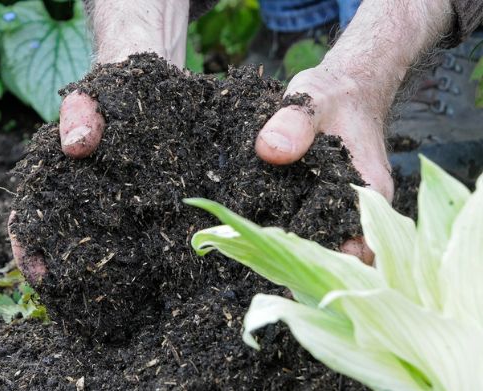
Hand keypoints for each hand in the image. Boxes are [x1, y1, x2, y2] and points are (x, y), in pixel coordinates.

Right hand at [8, 0, 189, 281]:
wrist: (144, 91)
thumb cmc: (107, 95)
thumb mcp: (90, 98)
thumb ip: (80, 114)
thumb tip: (76, 145)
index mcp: (50, 181)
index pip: (26, 221)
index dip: (26, 249)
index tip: (38, 271)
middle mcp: (73, 201)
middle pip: (56, 244)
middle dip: (60, 274)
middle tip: (75, 301)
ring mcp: (103, 208)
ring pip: (89, 247)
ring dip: (91, 274)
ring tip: (107, 301)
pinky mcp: (134, 210)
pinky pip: (125, 237)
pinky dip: (125, 258)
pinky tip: (139, 275)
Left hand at [255, 67, 393, 262]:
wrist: (342, 88)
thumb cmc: (334, 94)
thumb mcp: (312, 99)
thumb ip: (293, 123)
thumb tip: (270, 150)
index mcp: (369, 190)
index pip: (361, 247)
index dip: (332, 263)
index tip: (293, 264)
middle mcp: (361, 207)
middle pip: (341, 255)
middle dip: (308, 265)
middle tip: (265, 265)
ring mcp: (343, 207)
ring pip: (325, 245)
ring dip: (297, 253)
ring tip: (257, 256)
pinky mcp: (324, 202)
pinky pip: (312, 228)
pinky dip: (291, 234)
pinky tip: (260, 236)